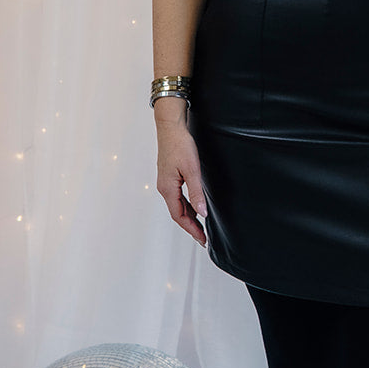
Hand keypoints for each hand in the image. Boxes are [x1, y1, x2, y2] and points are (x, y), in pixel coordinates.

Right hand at [155, 114, 207, 246]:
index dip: (192, 229)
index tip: (202, 239)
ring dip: (189, 217)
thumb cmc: (180, 145)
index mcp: (168, 189)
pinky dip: (187, 206)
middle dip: (191, 227)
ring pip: (177, 206)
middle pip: (177, 214)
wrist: (171, 127)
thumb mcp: (192, 170)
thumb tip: (202, 213)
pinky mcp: (169, 177)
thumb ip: (197, 193)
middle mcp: (164, 188)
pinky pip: (178, 197)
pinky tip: (195, 207)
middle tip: (204, 238)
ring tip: (201, 226)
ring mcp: (166, 182)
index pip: (179, 216)